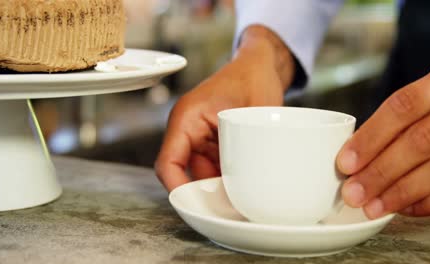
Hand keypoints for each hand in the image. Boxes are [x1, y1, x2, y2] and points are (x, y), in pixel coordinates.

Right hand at [155, 26, 295, 191]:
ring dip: (217, 187)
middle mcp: (187, 130)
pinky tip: (243, 183)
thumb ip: (245, 147)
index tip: (195, 206)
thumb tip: (246, 183)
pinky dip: (225, 178)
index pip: (169, 162)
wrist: (260, 65)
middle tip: (227, 206)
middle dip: (203, 193)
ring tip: (240, 195)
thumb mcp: (251, 113)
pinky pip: (213, 167)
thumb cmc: (253, 77)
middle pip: (184, 173)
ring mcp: (199, 137)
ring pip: (200, 174)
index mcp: (186, 118)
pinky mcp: (211, 142)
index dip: (178, 189)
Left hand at [338, 57, 429, 218]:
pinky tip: (404, 208)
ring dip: (402, 191)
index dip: (372, 137)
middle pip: (422, 140)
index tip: (345, 163)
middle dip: (381, 171)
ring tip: (373, 207)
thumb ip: (404, 114)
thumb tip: (356, 151)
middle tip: (353, 192)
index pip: (404, 106)